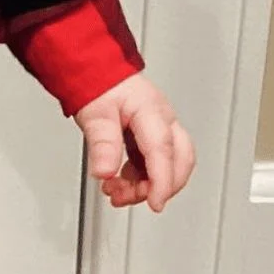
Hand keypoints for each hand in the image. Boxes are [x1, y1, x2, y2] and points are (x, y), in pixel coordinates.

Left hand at [74, 73, 195, 213]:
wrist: (97, 70)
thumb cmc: (99, 83)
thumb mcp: (94, 112)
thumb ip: (102, 143)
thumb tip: (105, 171)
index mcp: (150, 110)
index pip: (162, 150)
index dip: (162, 181)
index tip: (155, 202)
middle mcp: (162, 119)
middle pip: (179, 160)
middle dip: (161, 186)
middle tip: (134, 199)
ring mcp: (160, 128)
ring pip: (168, 165)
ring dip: (145, 186)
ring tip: (116, 192)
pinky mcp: (152, 137)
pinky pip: (154, 164)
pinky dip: (140, 179)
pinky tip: (120, 184)